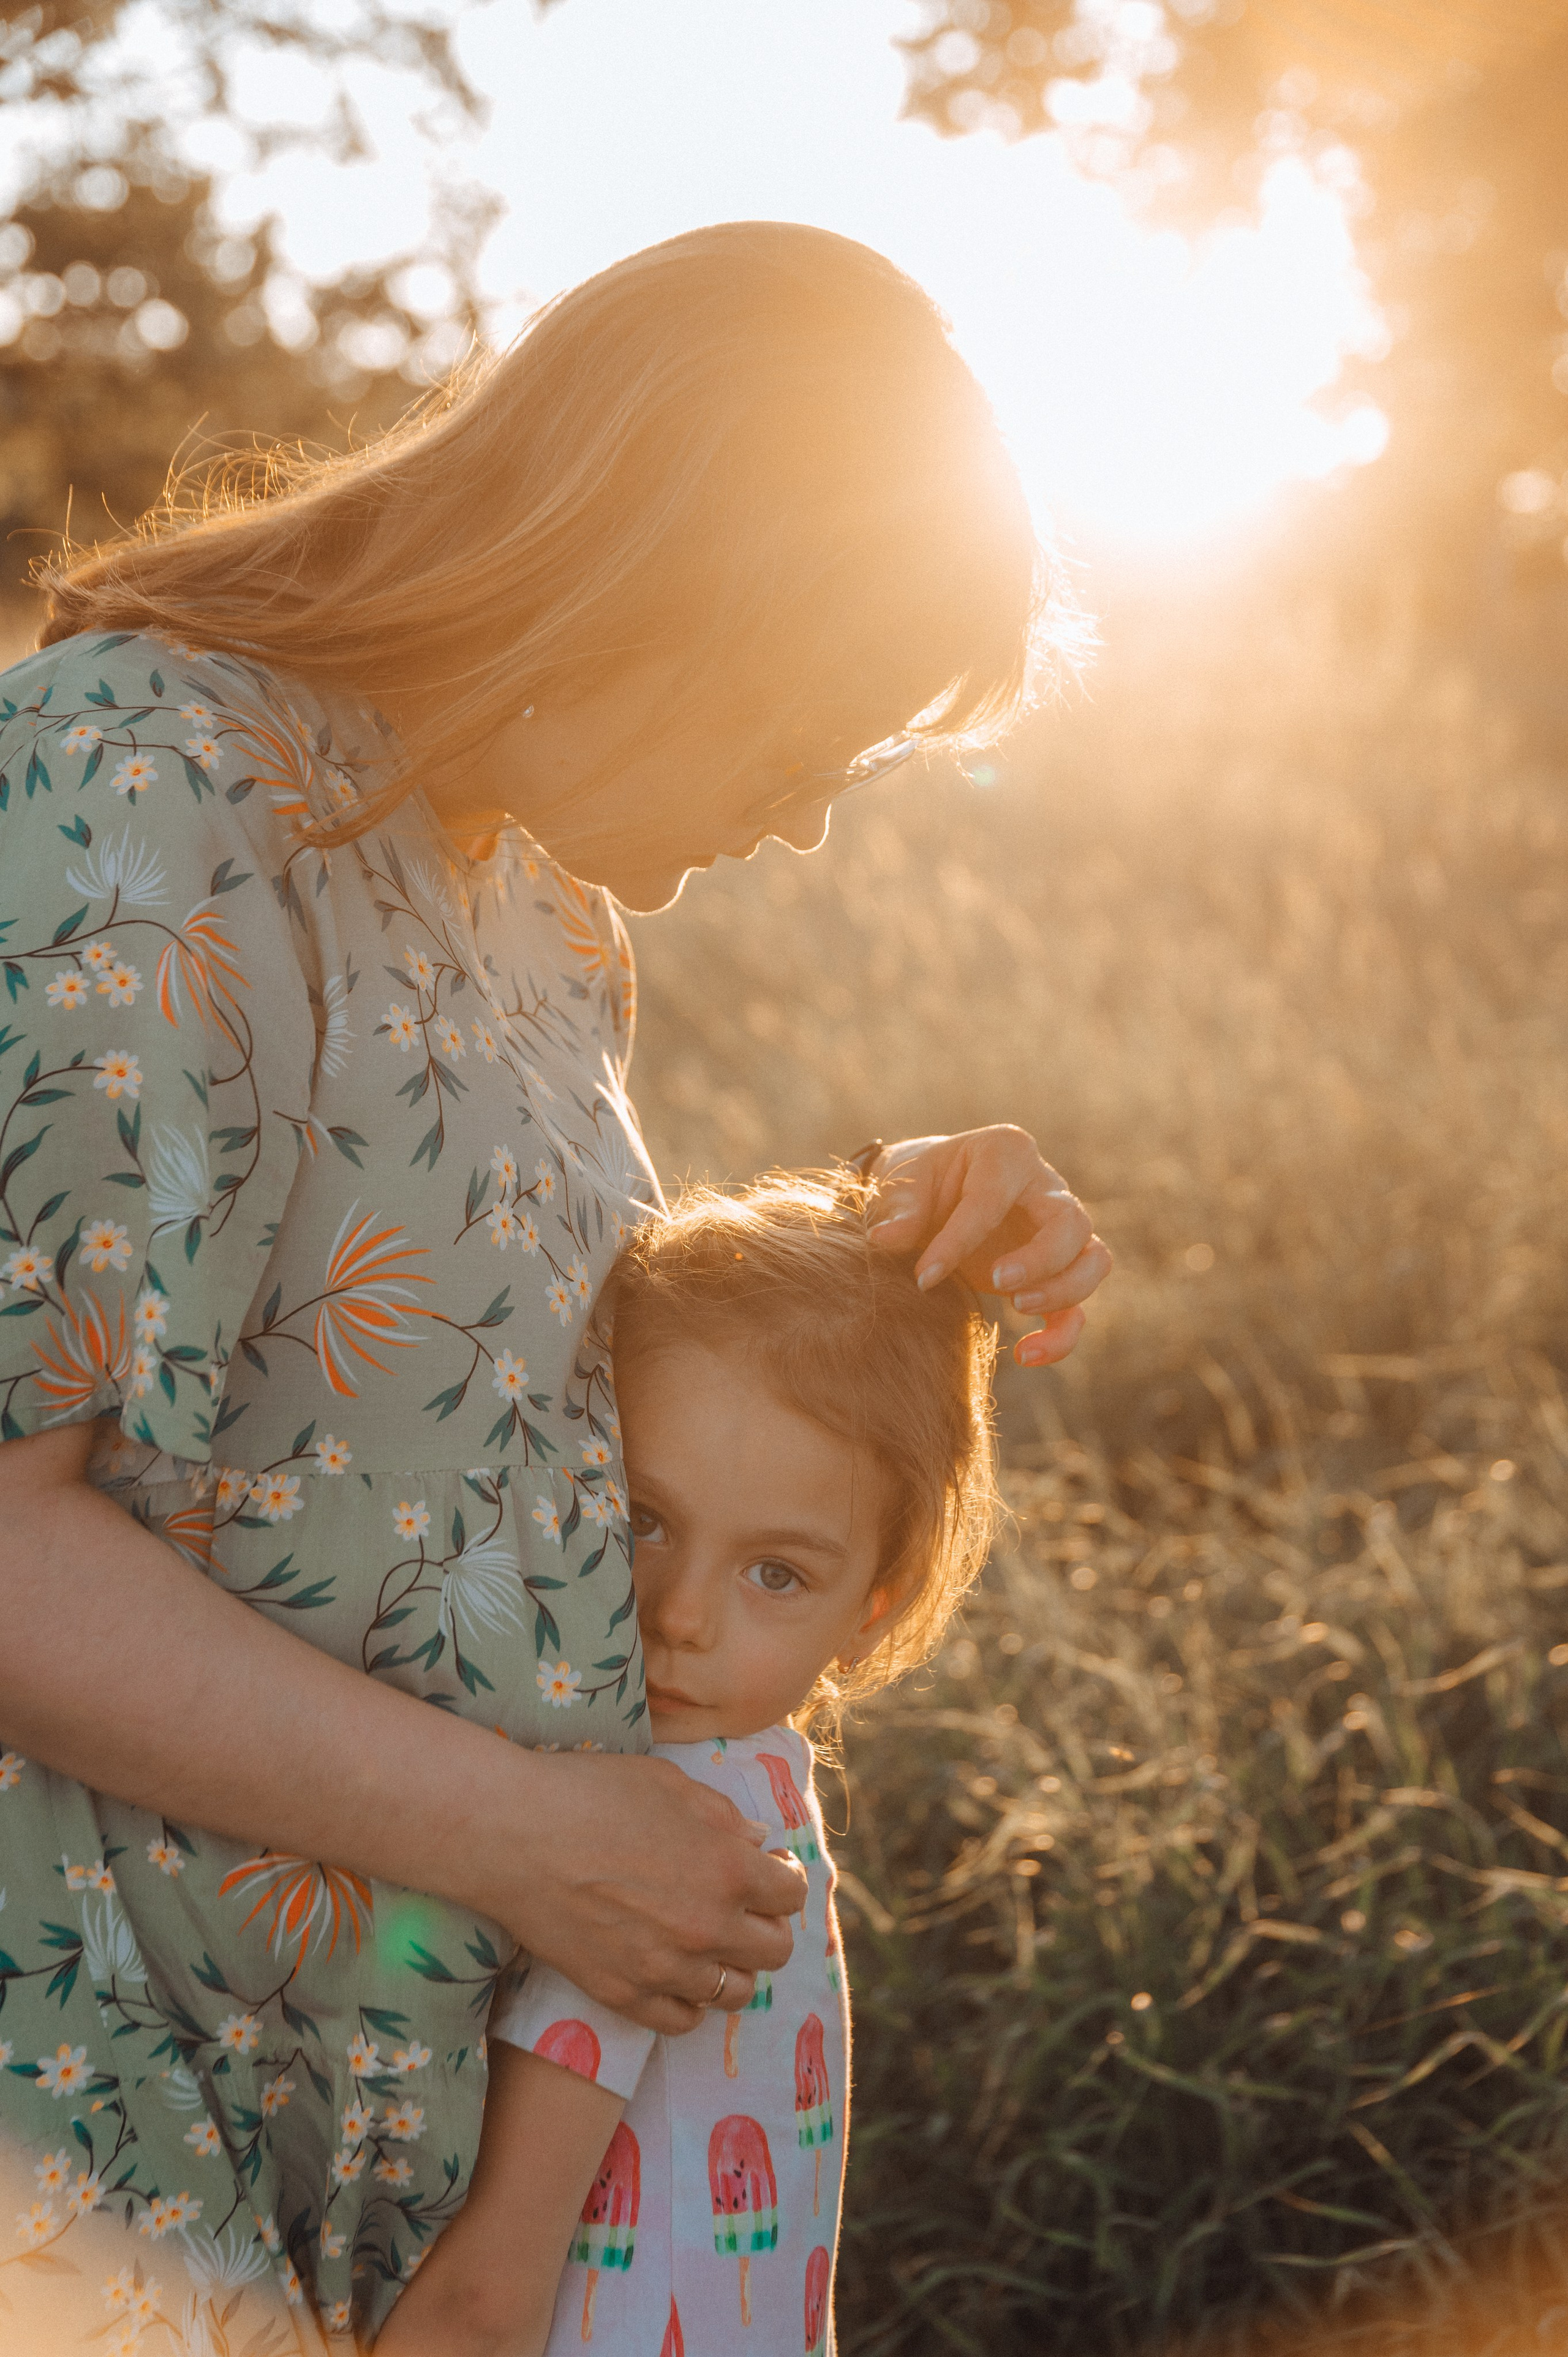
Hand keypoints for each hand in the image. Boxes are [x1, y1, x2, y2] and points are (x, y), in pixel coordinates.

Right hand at [496, 1751, 804, 2035]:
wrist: (513, 1835)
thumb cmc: (590, 1793)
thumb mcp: (669, 1784)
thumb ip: (724, 1817)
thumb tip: (759, 1844)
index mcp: (728, 1868)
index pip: (791, 1894)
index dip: (782, 1877)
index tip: (767, 1869)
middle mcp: (708, 1927)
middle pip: (775, 1952)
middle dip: (766, 1925)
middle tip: (742, 1906)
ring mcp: (666, 1969)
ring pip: (735, 1993)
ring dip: (733, 1967)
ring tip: (710, 1942)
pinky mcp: (623, 1996)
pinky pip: (683, 2020)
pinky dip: (689, 2001)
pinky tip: (676, 1972)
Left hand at [865, 1127, 1110, 1365]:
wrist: (932, 1196)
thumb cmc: (919, 1182)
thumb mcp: (902, 1184)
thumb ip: (899, 1209)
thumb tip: (885, 1239)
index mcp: (1005, 1151)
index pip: (992, 1196)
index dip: (960, 1239)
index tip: (924, 1277)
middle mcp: (1044, 1187)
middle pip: (1071, 1222)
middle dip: (1041, 1258)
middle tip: (998, 1283)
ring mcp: (1058, 1231)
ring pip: (1094, 1260)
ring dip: (1065, 1290)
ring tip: (1016, 1309)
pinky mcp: (1056, 1272)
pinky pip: (1079, 1306)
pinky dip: (1062, 1335)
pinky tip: (1024, 1355)